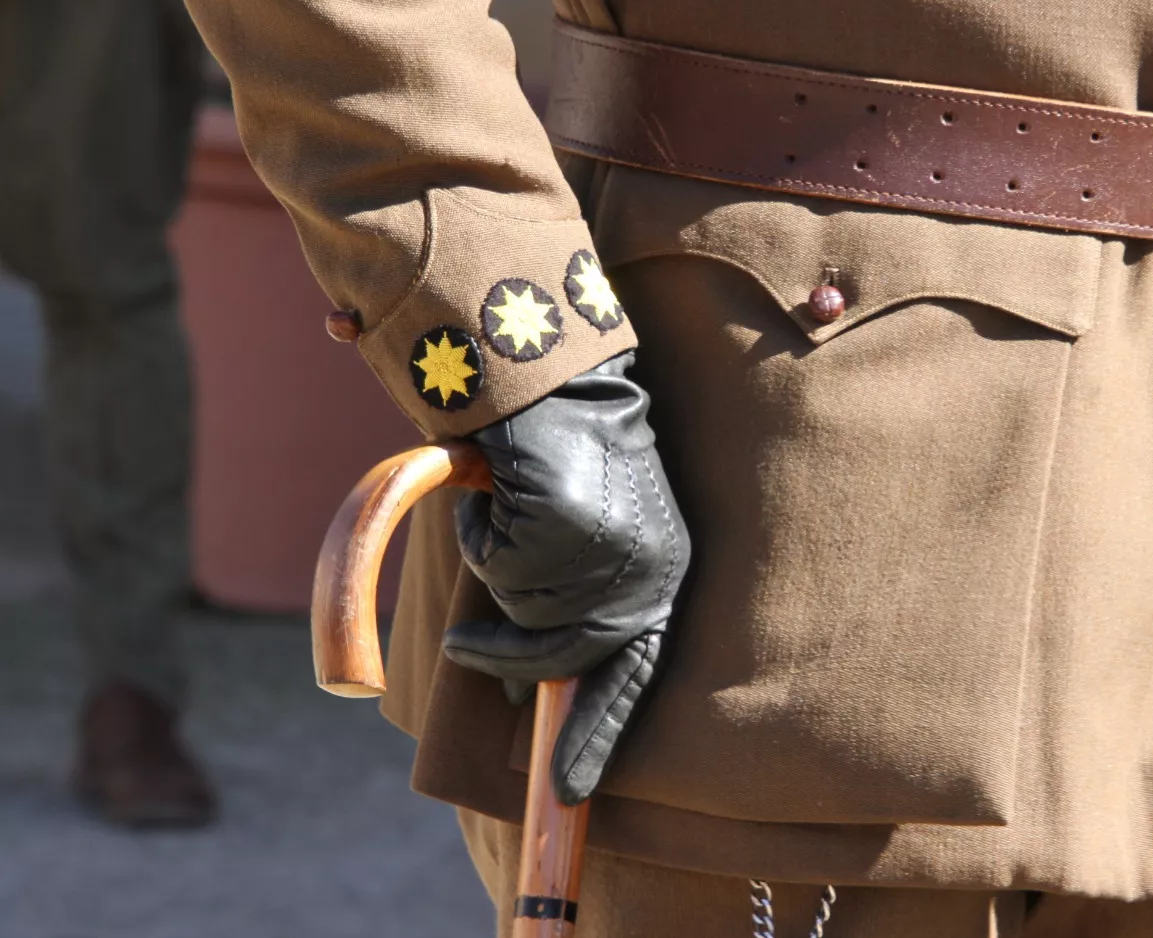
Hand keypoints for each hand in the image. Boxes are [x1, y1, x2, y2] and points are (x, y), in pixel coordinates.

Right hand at [441, 351, 688, 804]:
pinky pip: (493, 567)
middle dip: (512, 661)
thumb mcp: (600, 540)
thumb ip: (580, 607)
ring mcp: (604, 552)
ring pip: (520, 610)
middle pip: (566, 654)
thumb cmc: (575, 462)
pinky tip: (499, 492)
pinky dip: (481, 536)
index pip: (641, 671)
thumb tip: (531, 690)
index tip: (572, 790)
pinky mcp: (561, 528)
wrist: (561, 383)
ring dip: (497, 571)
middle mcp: (645, 570)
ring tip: (502, 520)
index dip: (601, 728)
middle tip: (466, 661)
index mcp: (665, 576)